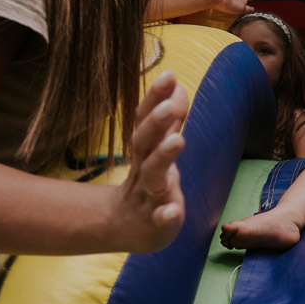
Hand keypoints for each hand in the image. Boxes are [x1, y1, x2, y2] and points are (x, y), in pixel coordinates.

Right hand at [110, 70, 188, 252]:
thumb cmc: (148, 182)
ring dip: (163, 157)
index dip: (155, 99)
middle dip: (155, 123)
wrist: (126, 228)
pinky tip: (173, 210)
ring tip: (179, 140)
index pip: (145, 120)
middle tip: (169, 105)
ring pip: (152, 176)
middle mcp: (142, 170)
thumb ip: (170, 121)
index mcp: (144, 150)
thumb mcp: (158, 150)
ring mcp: (147, 196)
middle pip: (144, 143)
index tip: (169, 74)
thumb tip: (178, 86)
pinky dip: (165, 214)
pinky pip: (159, 219)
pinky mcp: (155, 223)